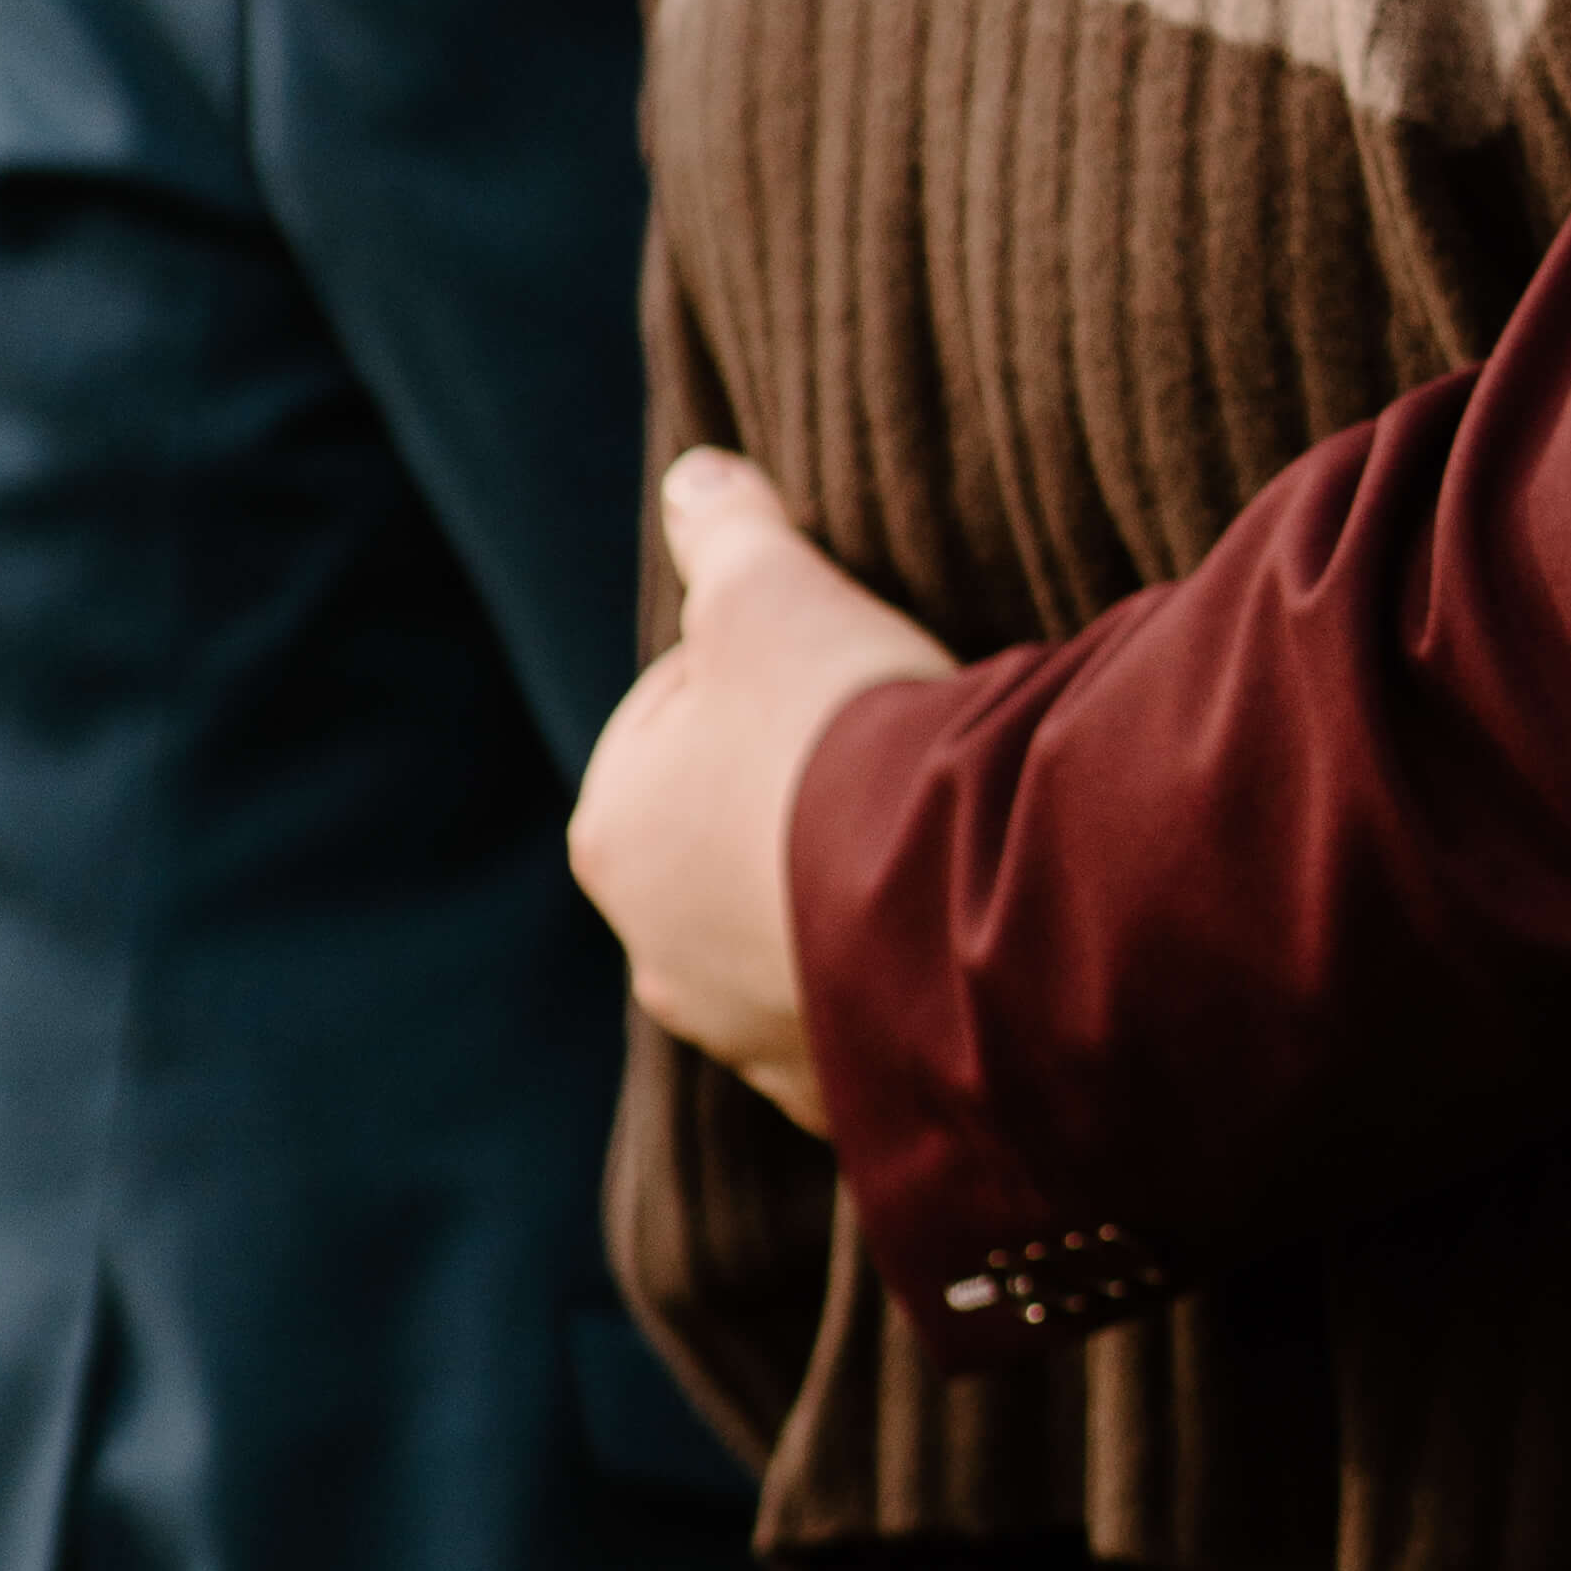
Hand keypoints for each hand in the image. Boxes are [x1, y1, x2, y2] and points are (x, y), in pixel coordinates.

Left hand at [566, 451, 949, 1129]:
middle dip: (801, 796)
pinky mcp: (840, 1094)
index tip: (845, 668)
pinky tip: (957, 925)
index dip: (767, 675)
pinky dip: (902, 975)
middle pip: (732, 839)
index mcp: (613, 832)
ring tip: (934, 841)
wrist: (951, 899)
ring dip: (847, 895)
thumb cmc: (839, 731)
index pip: (678, 721)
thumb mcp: (771, 591)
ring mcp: (748, 1038)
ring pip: (796, 938)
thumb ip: (726, 530)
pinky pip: (867, 1018)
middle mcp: (655, 954)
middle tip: (894, 753)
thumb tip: (696, 476)